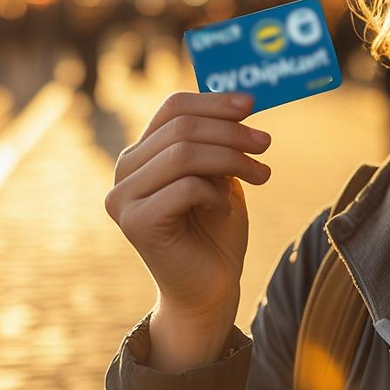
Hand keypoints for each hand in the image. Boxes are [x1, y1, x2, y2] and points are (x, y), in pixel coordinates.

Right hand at [105, 91, 270, 346]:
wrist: (209, 289)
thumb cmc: (216, 230)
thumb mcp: (221, 174)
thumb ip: (219, 140)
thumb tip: (241, 100)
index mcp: (142, 153)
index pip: (173, 108)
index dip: (214, 101)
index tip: (251, 104)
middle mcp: (124, 171)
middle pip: (182, 128)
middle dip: (231, 131)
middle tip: (266, 143)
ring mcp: (124, 198)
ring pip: (184, 154)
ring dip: (232, 159)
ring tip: (262, 174)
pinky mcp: (136, 223)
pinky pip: (185, 188)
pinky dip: (215, 193)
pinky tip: (225, 207)